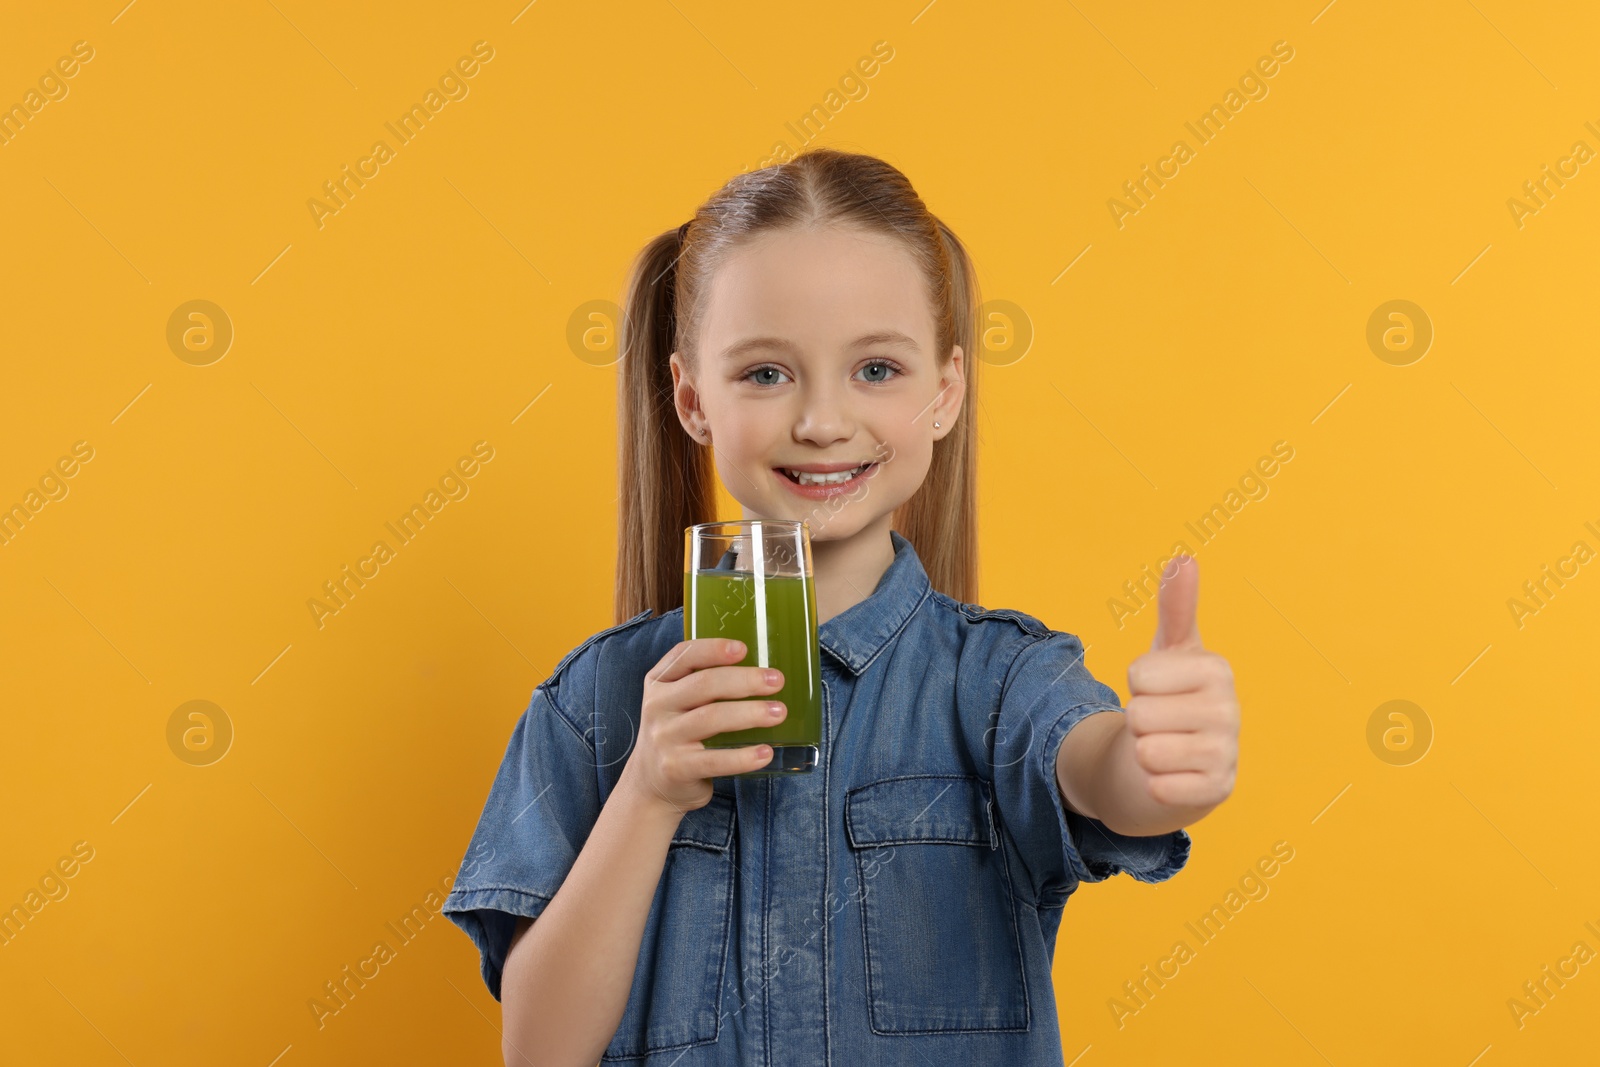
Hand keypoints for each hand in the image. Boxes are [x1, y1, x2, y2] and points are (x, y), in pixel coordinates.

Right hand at [618, 638, 786, 815]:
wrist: (651, 783)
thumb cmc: (678, 734)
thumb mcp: (678, 702)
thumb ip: (705, 684)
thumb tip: (763, 672)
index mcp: (659, 682)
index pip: (684, 655)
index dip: (714, 649)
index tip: (744, 649)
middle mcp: (657, 706)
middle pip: (704, 684)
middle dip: (745, 680)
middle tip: (777, 681)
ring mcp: (665, 738)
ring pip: (711, 718)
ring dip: (750, 713)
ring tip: (778, 712)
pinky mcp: (675, 768)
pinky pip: (714, 760)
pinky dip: (743, 757)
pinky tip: (765, 753)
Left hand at [1123, 556, 1238, 811]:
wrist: (1182, 760)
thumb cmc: (1173, 697)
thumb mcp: (1170, 652)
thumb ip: (1175, 607)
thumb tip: (1184, 559)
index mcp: (1217, 670)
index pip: (1139, 675)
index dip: (1137, 684)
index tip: (1158, 689)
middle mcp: (1230, 711)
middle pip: (1139, 715)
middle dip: (1138, 721)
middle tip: (1161, 722)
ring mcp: (1228, 754)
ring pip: (1147, 752)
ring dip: (1145, 753)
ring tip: (1166, 746)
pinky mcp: (1217, 793)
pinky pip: (1160, 788)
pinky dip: (1154, 784)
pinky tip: (1173, 775)